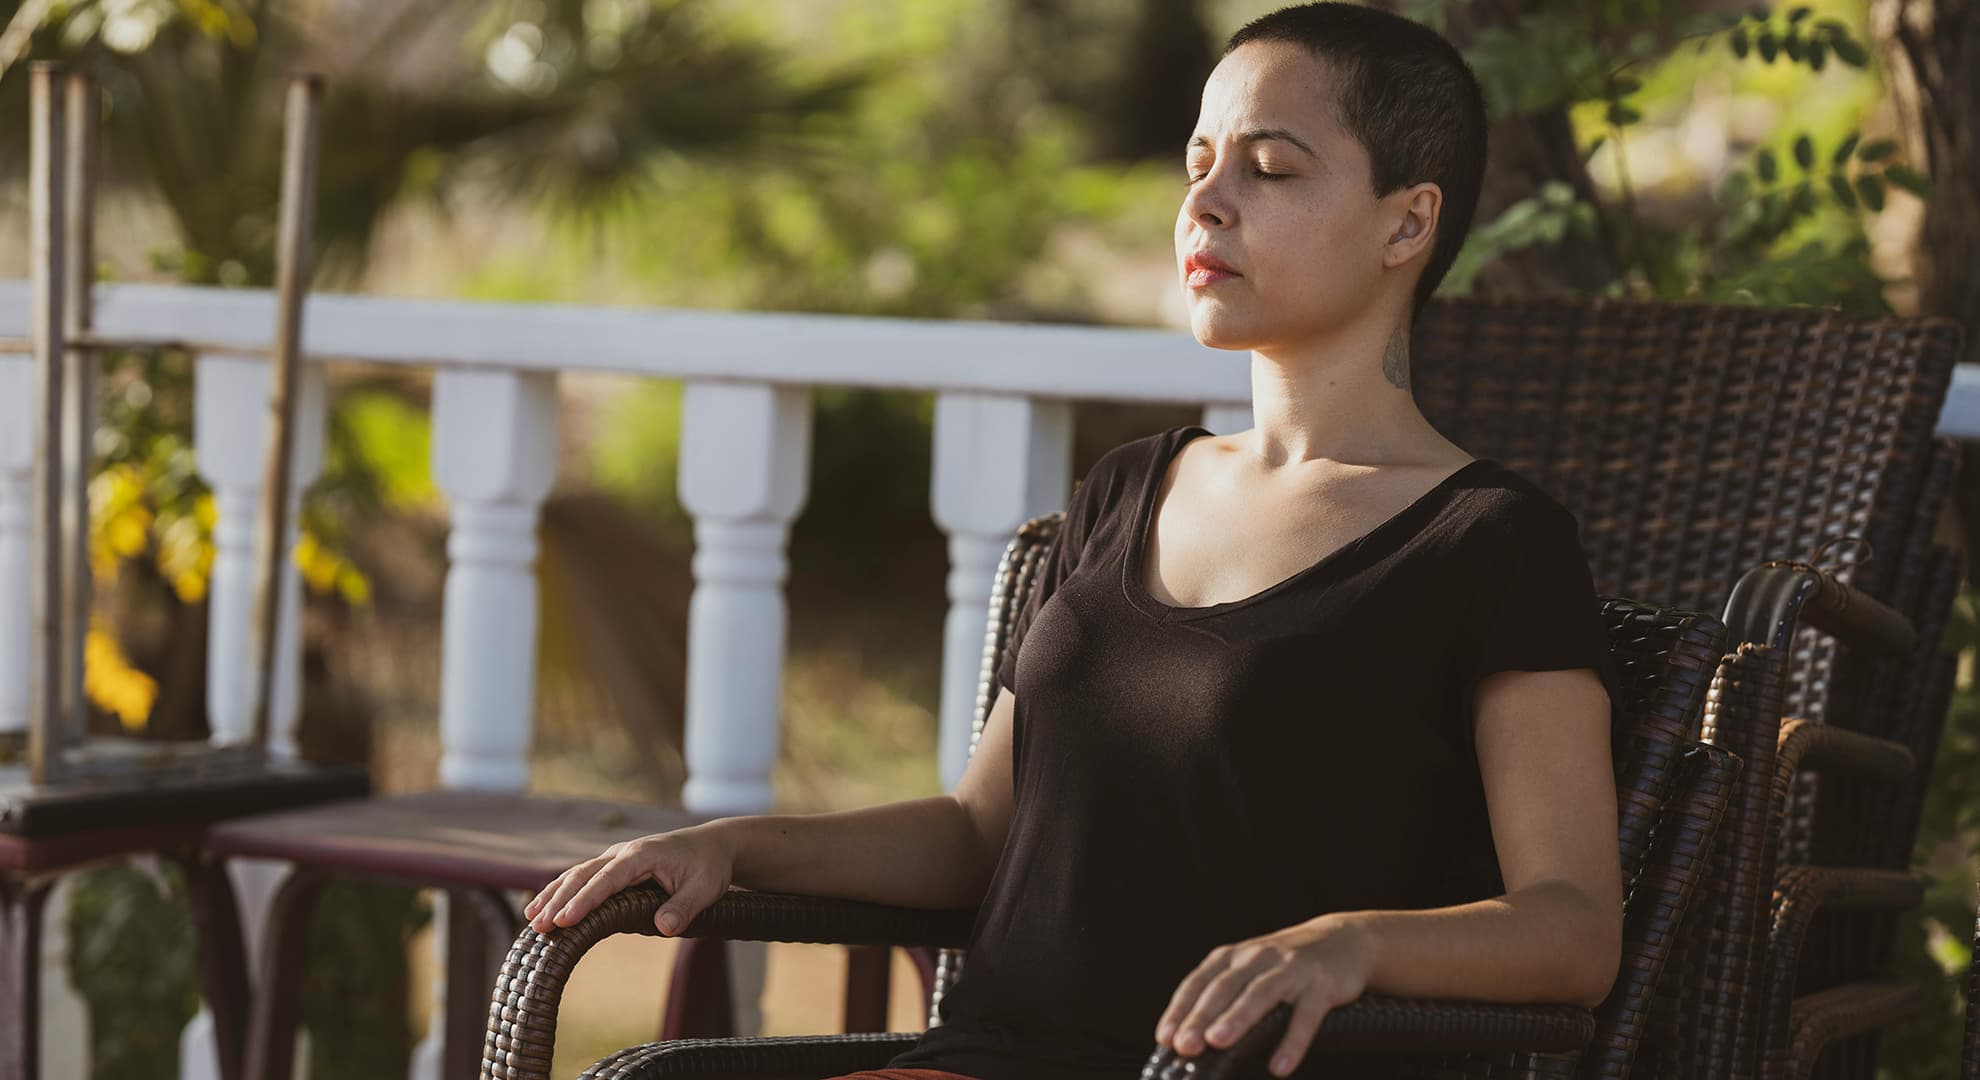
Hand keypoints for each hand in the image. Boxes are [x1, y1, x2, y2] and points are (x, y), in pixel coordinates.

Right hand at [523, 822, 735, 935]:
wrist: (712, 846)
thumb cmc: (709, 867)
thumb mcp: (705, 888)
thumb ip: (684, 907)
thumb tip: (665, 927)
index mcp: (642, 855)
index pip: (607, 880)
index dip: (585, 901)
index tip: (564, 920)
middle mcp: (623, 853)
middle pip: (583, 875)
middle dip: (559, 901)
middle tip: (539, 926)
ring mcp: (615, 858)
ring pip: (577, 875)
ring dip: (553, 896)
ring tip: (531, 920)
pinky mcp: (613, 868)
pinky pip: (582, 878)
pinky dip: (560, 892)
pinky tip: (542, 908)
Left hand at [1153, 914, 1376, 1077]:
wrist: (1344, 939)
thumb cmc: (1286, 963)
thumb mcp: (1250, 969)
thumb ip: (1224, 996)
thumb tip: (1191, 1036)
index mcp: (1234, 956)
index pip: (1199, 982)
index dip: (1180, 1009)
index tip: (1165, 1037)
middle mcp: (1257, 958)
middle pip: (1224, 988)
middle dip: (1201, 1017)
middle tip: (1185, 1045)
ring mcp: (1290, 969)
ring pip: (1260, 994)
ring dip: (1237, 1018)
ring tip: (1218, 1042)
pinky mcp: (1321, 985)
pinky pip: (1305, 1016)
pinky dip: (1292, 1041)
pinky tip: (1280, 1065)